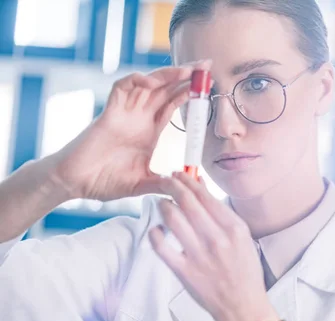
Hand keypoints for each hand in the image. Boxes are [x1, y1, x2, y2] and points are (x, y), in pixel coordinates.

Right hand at [51, 60, 211, 200]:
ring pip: (148, 84)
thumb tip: (187, 189)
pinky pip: (122, 88)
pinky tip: (152, 82)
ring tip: (189, 69)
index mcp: (149, 131)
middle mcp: (139, 118)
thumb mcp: (142, 184)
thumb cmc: (103, 181)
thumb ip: (163, 184)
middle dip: (185, 76)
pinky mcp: (109, 113)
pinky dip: (136, 80)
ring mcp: (124, 113)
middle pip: (165, 89)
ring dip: (167, 75)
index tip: (210, 85)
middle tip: (207, 65)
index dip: (190, 93)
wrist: (73, 183)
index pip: (173, 105)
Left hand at [148, 172, 278, 320]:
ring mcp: (199, 256)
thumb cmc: (245, 272)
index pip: (206, 196)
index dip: (190, 181)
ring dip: (163, 206)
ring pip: (172, 219)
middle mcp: (216, 239)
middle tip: (166, 179)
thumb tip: (203, 193)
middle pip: (187, 203)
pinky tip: (156, 229)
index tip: (181, 174)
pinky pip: (162, 247)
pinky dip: (155, 234)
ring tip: (161, 202)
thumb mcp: (243, 239)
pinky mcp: (184, 271)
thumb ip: (224, 217)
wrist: (243, 306)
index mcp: (234, 229)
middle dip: (173, 185)